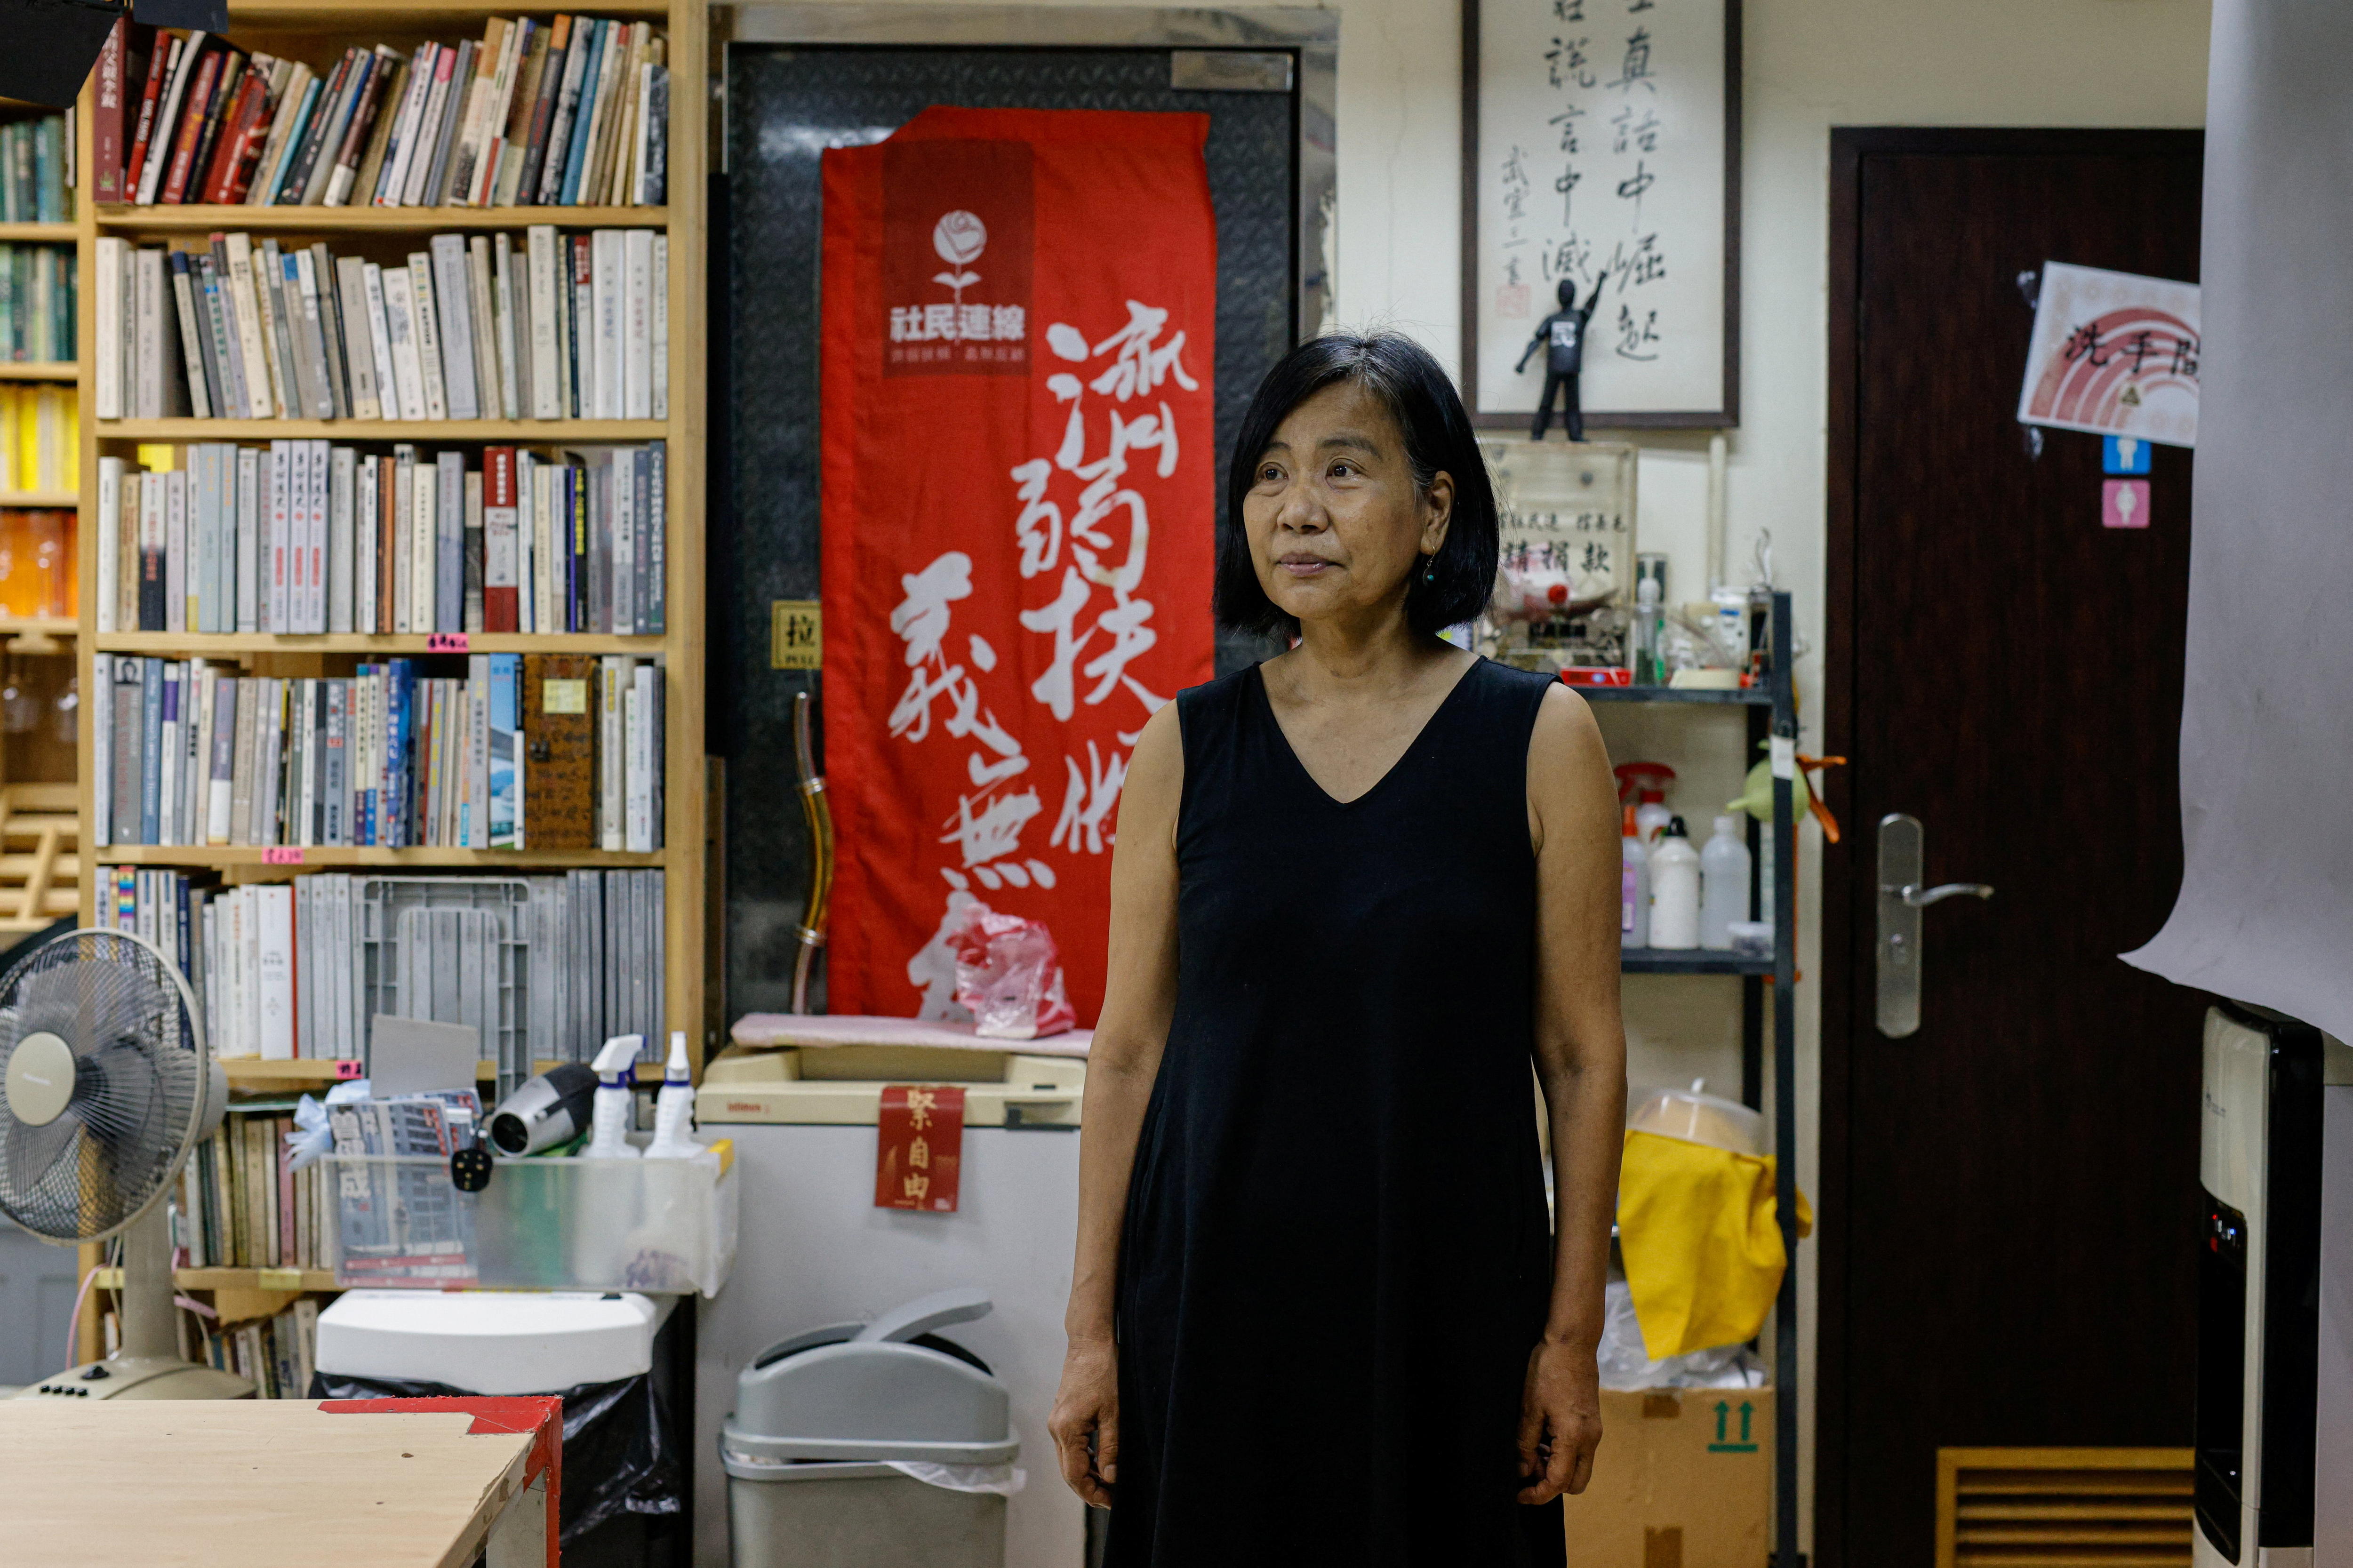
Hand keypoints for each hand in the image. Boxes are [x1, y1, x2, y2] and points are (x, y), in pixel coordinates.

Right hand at [1048, 1336, 1119, 1507]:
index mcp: (1066, 1430)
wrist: (1089, 1343)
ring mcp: (1056, 1422)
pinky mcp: (1061, 1416)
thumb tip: (1110, 1477)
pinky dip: (1083, 1458)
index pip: (1074, 1475)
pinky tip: (1100, 1461)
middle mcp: (1056, 1429)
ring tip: (1109, 1483)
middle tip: (1111, 1498)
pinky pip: (1070, 1446)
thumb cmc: (1103, 1372)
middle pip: (1068, 1471)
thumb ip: (1110, 1447)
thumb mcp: (1114, 1412)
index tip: (1111, 1501)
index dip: (1092, 1493)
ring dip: (1086, 1474)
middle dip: (1088, 1488)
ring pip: (1068, 1459)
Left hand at [1516, 1338, 1603, 1503]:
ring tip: (1531, 1446)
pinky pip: (1580, 1450)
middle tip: (1527, 1467)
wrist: (1573, 1342)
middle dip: (1552, 1484)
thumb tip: (1523, 1470)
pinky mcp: (1592, 1422)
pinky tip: (1543, 1435)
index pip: (1559, 1482)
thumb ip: (1526, 1443)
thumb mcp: (1530, 1408)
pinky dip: (1562, 1452)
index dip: (1538, 1494)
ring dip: (1556, 1466)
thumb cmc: (1549, 1370)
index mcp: (1574, 1437)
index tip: (1520, 1494)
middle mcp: (1590, 1439)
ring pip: (1578, 1467)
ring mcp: (1594, 1431)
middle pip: (1575, 1483)